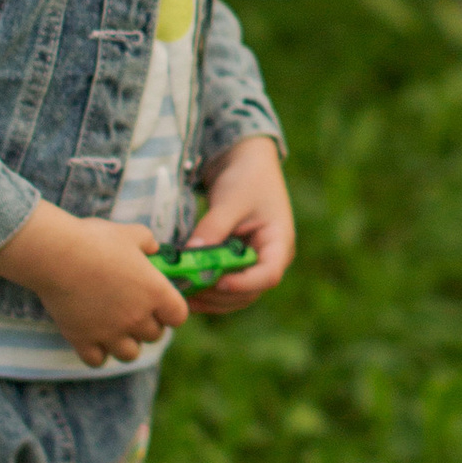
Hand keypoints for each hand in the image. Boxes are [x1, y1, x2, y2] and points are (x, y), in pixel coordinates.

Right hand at [0, 200, 184, 370]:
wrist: (56, 254)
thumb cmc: (95, 240)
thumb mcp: (130, 233)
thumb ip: (148, 242)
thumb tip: (154, 248)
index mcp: (155, 292)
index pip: (178, 316)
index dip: (171, 310)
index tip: (160, 303)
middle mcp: (137, 317)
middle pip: (154, 336)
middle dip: (146, 325)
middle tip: (132, 310)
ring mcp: (110, 332)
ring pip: (129, 354)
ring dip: (125, 344)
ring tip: (114, 328)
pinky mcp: (83, 340)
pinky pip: (97, 361)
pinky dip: (96, 352)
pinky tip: (91, 336)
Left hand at [184, 135, 293, 313]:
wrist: (246, 163)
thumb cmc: (247, 177)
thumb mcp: (230, 200)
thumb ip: (213, 227)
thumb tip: (191, 254)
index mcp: (279, 243)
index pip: (269, 274)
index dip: (245, 284)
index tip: (219, 283)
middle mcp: (269, 259)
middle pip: (249, 292)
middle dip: (219, 296)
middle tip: (189, 291)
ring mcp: (253, 264)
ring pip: (235, 295)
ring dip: (210, 298)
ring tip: (182, 294)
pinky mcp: (237, 264)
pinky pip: (224, 286)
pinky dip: (206, 291)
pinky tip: (184, 289)